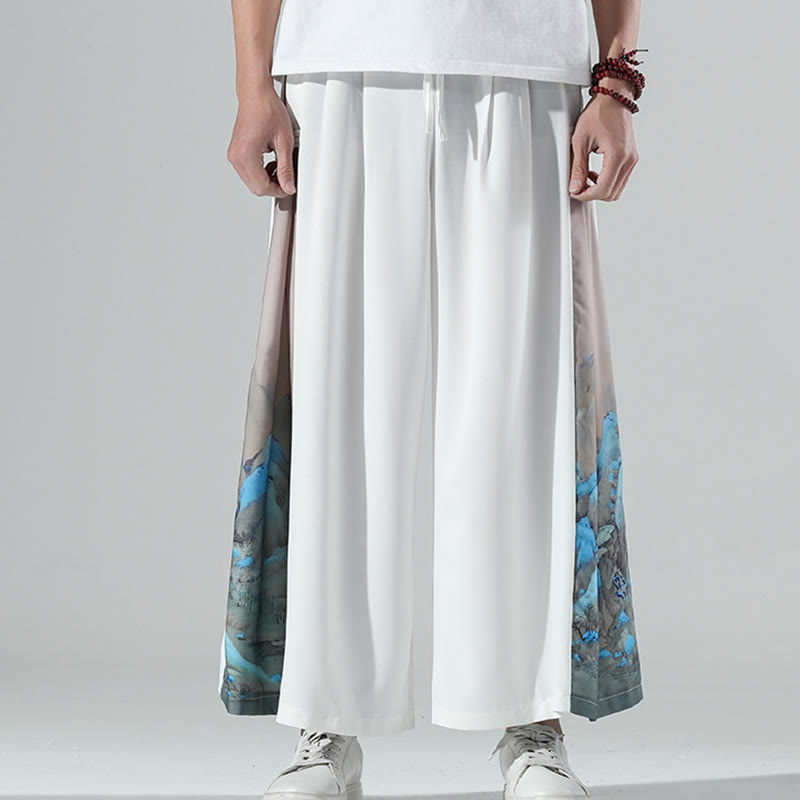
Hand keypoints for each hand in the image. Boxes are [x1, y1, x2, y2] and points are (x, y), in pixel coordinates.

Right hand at [227, 83, 296, 197]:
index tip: (289, 187)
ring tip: (279, 166)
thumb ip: (286, 168)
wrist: (255, 94)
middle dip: (273, 186)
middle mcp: (236, 157)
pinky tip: (270, 162)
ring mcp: (234, 155)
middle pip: (255, 187)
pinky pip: (248, 172)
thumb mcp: (284, 141)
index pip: (262, 187)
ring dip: (267, 179)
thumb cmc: (267, 109)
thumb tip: (288, 186)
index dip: (279, 190)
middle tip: (287, 178)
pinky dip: (261, 172)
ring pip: (252, 181)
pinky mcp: (236, 153)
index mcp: (245, 155)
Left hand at [568, 79, 638, 202]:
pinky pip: (620, 179)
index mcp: (618, 155)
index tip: (575, 191)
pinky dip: (607, 181)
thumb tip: (575, 187)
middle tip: (577, 187)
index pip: (603, 189)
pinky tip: (595, 173)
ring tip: (585, 179)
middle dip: (592, 194)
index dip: (586, 195)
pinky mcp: (631, 157)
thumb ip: (578, 167)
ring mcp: (632, 159)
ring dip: (600, 189)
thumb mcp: (581, 141)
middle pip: (611, 193)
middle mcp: (629, 159)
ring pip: (617, 189)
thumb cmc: (599, 113)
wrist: (614, 97)